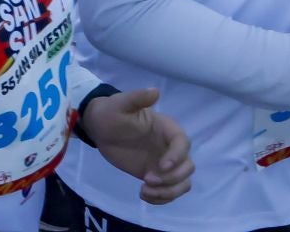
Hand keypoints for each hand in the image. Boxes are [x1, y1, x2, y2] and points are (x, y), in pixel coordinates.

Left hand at [83, 87, 194, 204]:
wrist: (101, 127)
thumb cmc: (112, 112)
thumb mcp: (121, 103)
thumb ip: (137, 98)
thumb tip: (155, 91)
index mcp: (167, 129)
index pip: (183, 144)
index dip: (177, 156)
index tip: (162, 165)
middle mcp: (170, 148)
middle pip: (188, 167)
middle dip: (172, 177)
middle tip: (148, 179)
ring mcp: (164, 163)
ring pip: (182, 183)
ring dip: (169, 192)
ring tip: (145, 191)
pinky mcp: (155, 175)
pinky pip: (168, 191)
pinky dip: (161, 198)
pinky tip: (143, 195)